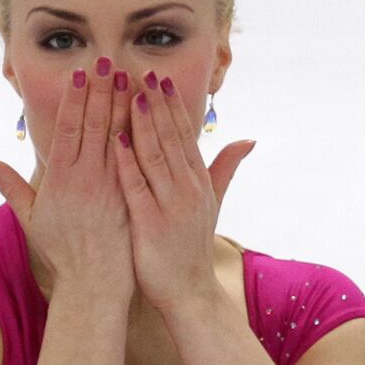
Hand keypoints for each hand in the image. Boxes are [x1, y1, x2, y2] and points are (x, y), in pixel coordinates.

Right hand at [0, 59, 136, 302]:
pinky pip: (138, 156)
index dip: (74, 98)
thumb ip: (9, 185)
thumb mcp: (30, 218)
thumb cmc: (61, 251)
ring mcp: (112, 186)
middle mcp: (86, 178)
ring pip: (119, 136)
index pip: (68, 128)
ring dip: (124, 103)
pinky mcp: (131, 195)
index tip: (80, 73)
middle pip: (95, 124)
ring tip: (129, 75)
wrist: (94, 283)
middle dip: (100, 90)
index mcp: (60, 179)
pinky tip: (149, 112)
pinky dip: (142, 132)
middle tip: (106, 61)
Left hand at [113, 71, 255, 315]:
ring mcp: (171, 206)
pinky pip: (137, 188)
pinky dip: (128, 163)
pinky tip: (116, 141)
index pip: (185, 136)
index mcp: (198, 182)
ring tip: (130, 94)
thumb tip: (248, 138)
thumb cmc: (192, 247)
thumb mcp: (213, 204)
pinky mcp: (151, 224)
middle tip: (141, 71)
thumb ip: (225, 169)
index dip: (172, 106)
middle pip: (170, 139)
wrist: (191, 293)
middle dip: (156, 104)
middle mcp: (188, 189)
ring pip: (155, 156)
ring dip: (142, 124)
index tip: (158, 77)